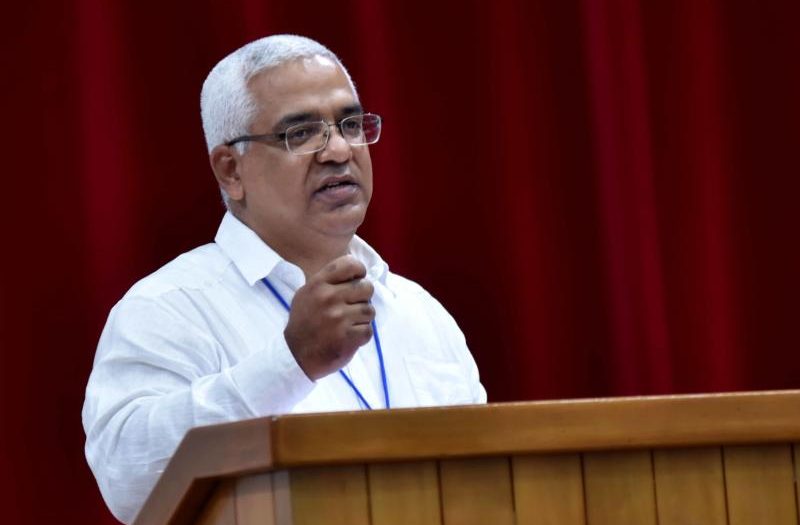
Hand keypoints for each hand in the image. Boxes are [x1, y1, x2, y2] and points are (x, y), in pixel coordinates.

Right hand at [285, 255, 374, 379]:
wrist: (295, 355)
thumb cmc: (304, 322)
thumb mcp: (307, 294)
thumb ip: (328, 281)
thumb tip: (355, 274)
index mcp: (318, 284)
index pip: (350, 264)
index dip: (359, 271)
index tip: (356, 280)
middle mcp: (329, 298)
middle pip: (367, 287)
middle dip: (364, 297)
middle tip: (353, 307)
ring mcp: (339, 318)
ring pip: (370, 310)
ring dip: (363, 318)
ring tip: (349, 324)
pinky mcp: (347, 337)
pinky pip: (368, 330)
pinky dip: (361, 335)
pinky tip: (349, 336)